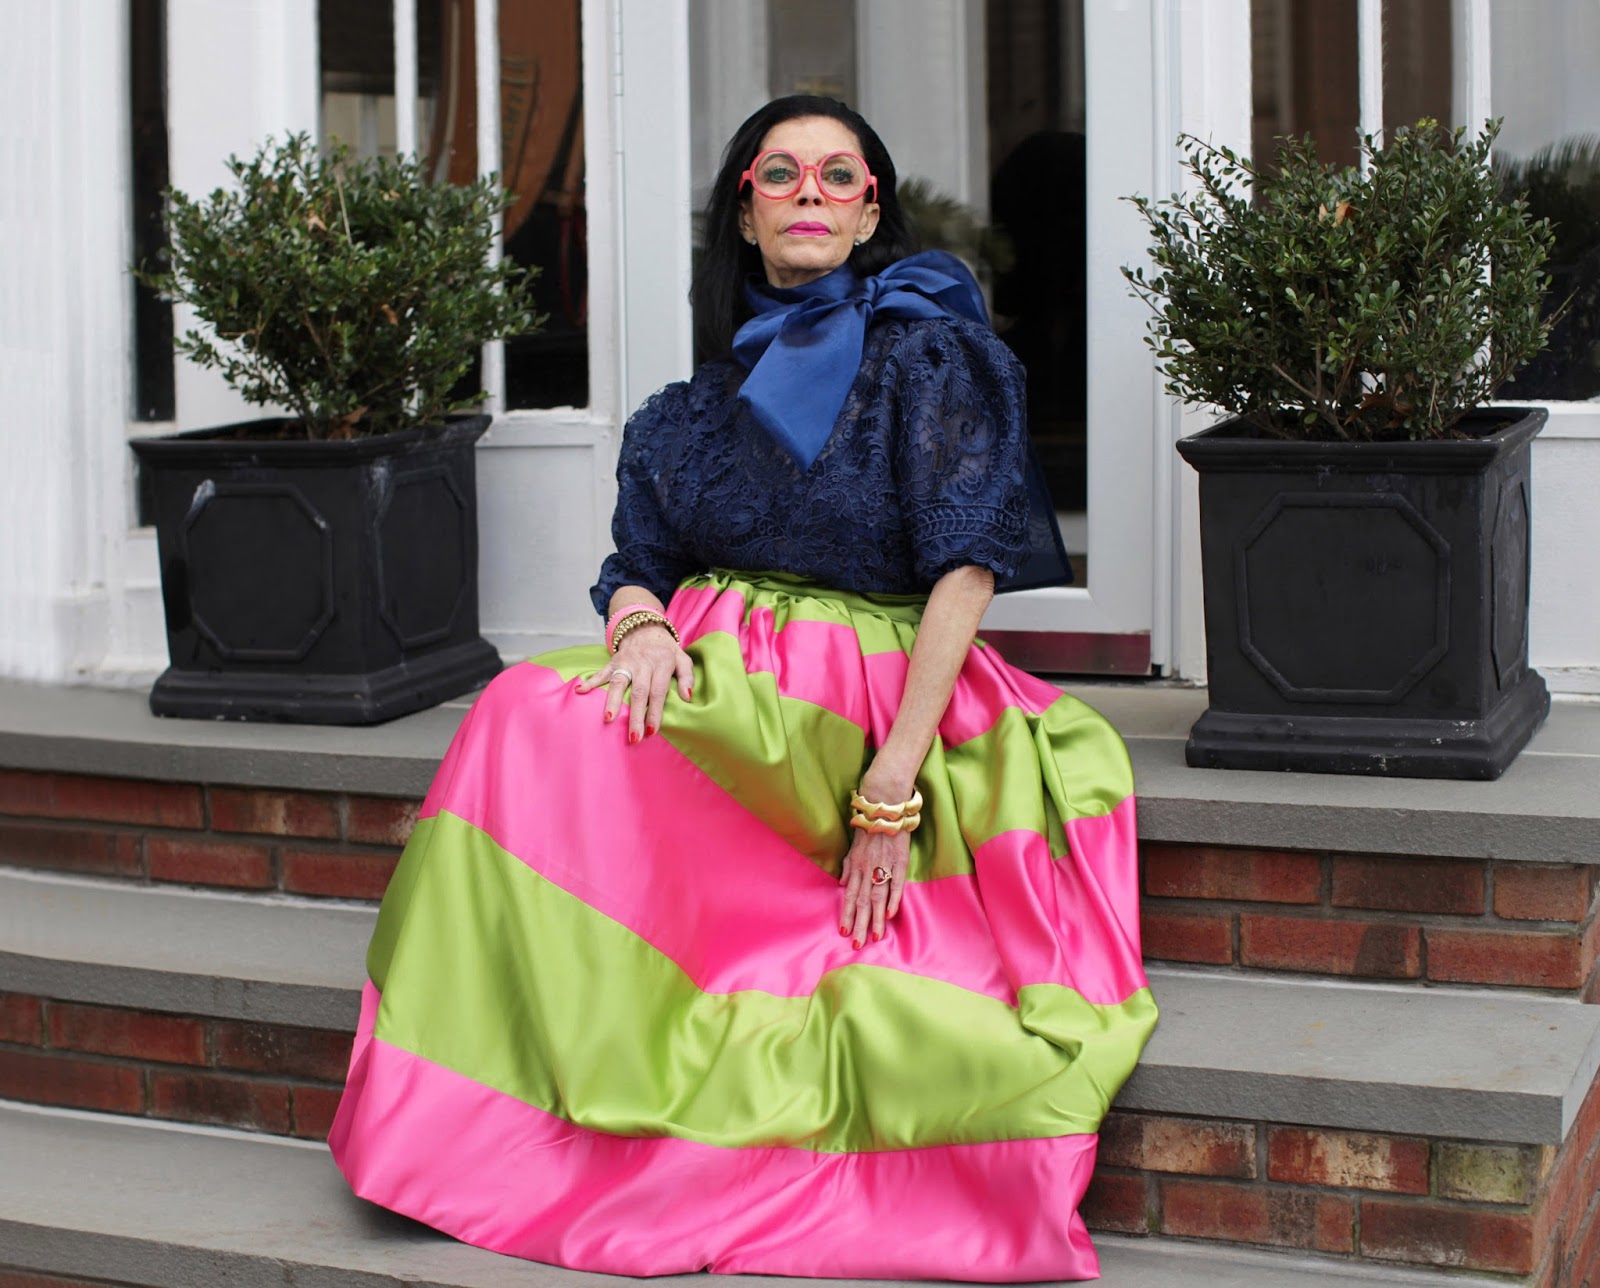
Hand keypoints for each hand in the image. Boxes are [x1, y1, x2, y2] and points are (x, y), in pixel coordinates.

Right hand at [575, 624, 692, 743]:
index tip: (651, 731)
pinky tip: (580, 690)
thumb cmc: (666, 651)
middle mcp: (642, 663)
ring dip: (612, 701)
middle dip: (635, 716)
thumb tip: (687, 697)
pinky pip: (601, 672)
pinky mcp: (614, 661)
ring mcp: (626, 662)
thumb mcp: (682, 659)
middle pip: (638, 692)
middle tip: (633, 736)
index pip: (657, 692)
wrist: (647, 629)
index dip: (654, 712)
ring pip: (618, 682)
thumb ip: (687, 677)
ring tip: (608, 719)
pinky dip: (590, 681)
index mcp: (661, 664)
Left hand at [838, 825, 909, 947]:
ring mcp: (884, 865)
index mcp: (856, 866)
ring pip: (878, 897)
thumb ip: (847, 868)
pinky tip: (890, 914)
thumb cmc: (868, 829)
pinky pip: (896, 883)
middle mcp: (867, 868)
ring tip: (874, 937)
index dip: (847, 915)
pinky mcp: (899, 861)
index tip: (844, 933)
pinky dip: (893, 899)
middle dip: (860, 925)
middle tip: (857, 944)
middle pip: (863, 902)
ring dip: (876, 918)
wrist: (884, 808)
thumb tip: (841, 885)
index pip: (850, 896)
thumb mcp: (852, 848)